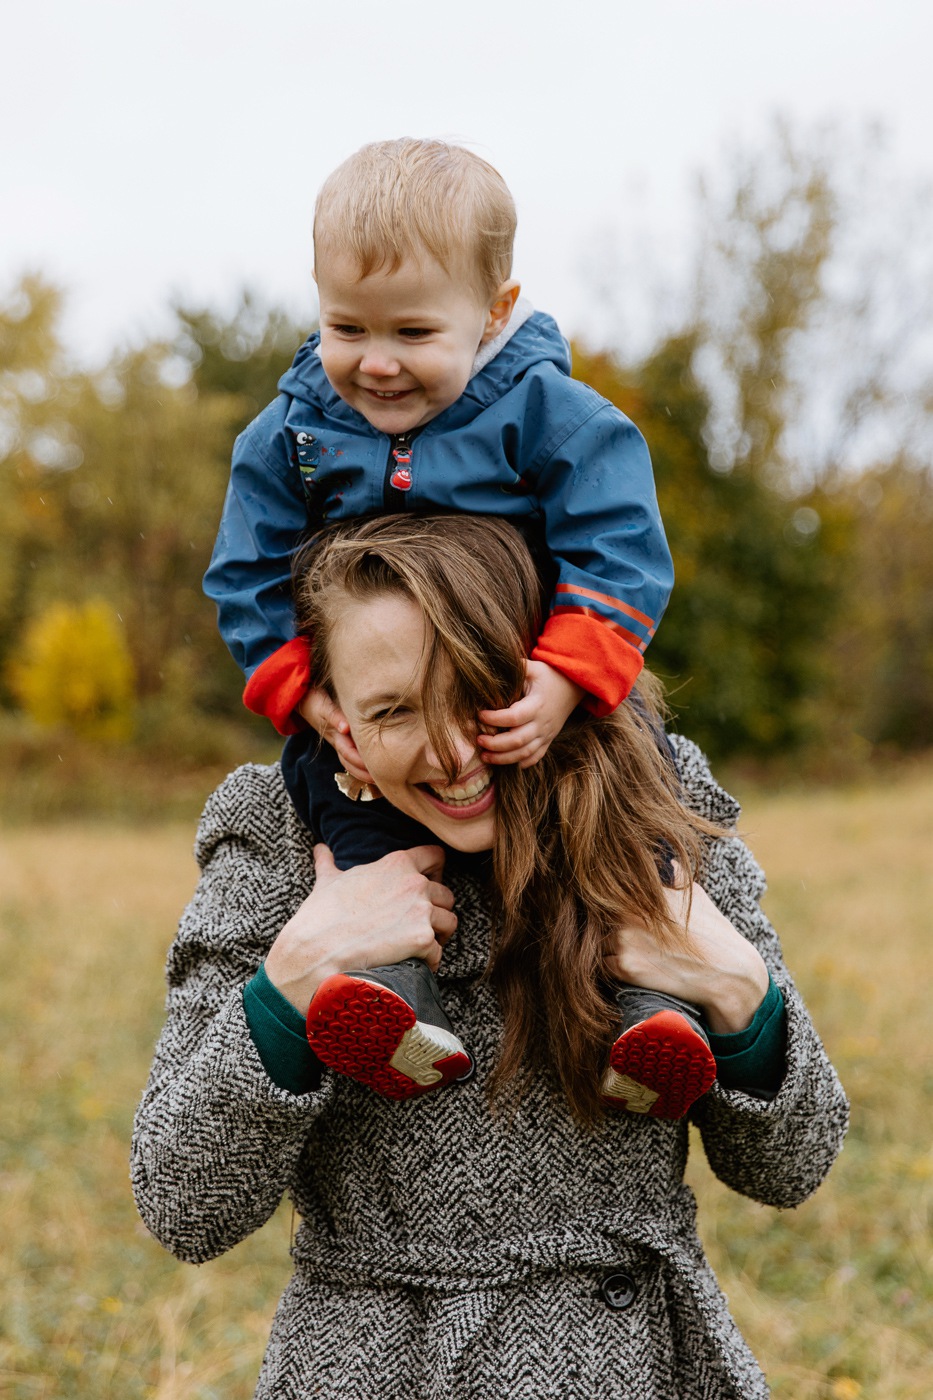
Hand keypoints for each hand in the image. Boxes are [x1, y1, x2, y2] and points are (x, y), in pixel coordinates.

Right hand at [264, 844, 457, 1015]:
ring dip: (438, 936)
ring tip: (420, 946)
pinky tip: (413, 965)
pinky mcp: (423, 940)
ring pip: (450, 923)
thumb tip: (320, 849)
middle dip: (436, 910)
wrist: (315, 951)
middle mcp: (415, 884)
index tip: (426, 887)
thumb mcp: (327, 881)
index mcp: (396, 864)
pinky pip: (439, 952)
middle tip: (419, 925)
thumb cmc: (320, 916)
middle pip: (447, 895)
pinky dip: (429, 961)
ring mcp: (421, 912)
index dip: (434, 872)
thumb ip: (329, 862)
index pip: (436, 857)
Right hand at [297, 686, 374, 782]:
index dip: (361, 762)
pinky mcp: (340, 736)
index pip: (348, 753)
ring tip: (378, 779)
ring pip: (349, 761)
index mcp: (335, 735)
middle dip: (364, 773)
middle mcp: (337, 740)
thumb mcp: (323, 706)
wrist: (302, 698)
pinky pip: (350, 753)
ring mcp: (338, 739)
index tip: (375, 769)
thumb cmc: (314, 700)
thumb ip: (334, 716)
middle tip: (382, 780)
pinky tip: (371, 766)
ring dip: (362, 771)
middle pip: (349, 762)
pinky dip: (360, 762)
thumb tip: (346, 728)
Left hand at [477, 660, 584, 767]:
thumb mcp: (534, 668)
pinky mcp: (548, 740)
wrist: (574, 687)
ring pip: (524, 753)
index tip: (480, 715)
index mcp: (536, 704)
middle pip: (517, 740)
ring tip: (485, 756)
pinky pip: (535, 757)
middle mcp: (541, 723)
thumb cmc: (549, 676)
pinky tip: (506, 762)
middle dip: (495, 744)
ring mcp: (546, 734)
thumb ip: (516, 668)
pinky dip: (521, 763)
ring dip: (503, 758)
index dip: (495, 719)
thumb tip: (491, 665)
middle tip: (478, 739)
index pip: (513, 717)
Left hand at [605, 874, 769, 1033]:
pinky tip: (636, 965)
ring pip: (600, 939)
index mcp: (644, 891)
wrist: (727, 974)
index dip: (609, 897)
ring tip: (636, 950)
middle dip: (611, 923)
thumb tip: (666, 862)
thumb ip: (673, 878)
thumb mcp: (695, 895)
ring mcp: (625, 940)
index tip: (616, 905)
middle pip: (601, 915)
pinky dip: (614, 966)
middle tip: (630, 933)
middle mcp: (630, 913)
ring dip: (610, 945)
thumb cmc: (714, 932)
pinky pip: (605, 964)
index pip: (608, 887)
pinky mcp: (626, 967)